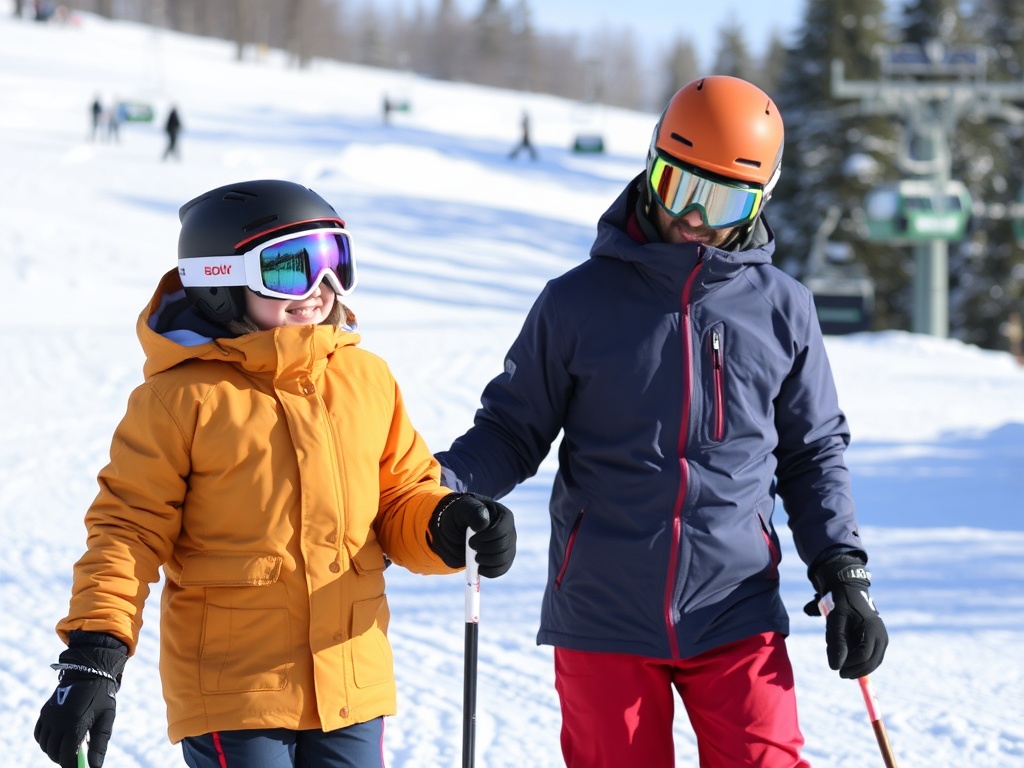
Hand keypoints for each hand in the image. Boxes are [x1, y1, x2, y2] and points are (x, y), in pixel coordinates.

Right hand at [34, 631, 127, 767]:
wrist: (90, 672)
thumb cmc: (102, 697)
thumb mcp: (106, 718)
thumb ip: (100, 743)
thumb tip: (96, 766)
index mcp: (75, 723)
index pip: (67, 756)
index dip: (71, 765)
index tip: (77, 767)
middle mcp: (58, 720)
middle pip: (54, 752)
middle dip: (63, 759)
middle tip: (75, 758)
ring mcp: (49, 716)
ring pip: (45, 745)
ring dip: (54, 751)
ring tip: (69, 747)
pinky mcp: (44, 712)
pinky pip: (39, 735)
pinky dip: (46, 741)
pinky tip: (58, 739)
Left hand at [428, 492, 515, 577]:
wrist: (455, 530)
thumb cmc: (460, 516)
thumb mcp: (462, 509)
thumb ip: (473, 512)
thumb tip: (483, 524)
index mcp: (503, 515)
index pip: (501, 531)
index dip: (485, 538)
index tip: (471, 539)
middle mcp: (509, 531)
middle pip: (503, 547)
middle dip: (483, 550)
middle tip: (470, 546)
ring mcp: (508, 546)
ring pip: (503, 560)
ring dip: (485, 561)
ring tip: (474, 556)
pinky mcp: (504, 559)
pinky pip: (502, 569)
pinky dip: (489, 572)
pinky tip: (479, 568)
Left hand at [804, 554, 887, 678]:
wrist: (848, 590)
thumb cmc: (840, 605)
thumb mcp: (835, 622)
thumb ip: (836, 643)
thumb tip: (835, 667)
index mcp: (872, 629)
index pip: (864, 655)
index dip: (850, 665)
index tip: (837, 669)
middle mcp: (881, 635)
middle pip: (872, 661)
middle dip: (856, 670)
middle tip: (841, 674)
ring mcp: (882, 637)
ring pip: (874, 660)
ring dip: (860, 666)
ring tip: (845, 668)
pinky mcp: (879, 639)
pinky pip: (873, 655)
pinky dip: (862, 660)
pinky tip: (850, 660)